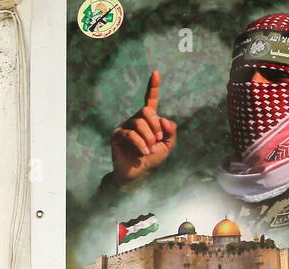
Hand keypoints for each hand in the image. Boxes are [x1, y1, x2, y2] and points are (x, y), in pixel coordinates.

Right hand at [110, 70, 177, 184]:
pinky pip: (130, 134)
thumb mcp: (168, 146)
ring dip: (148, 137)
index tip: (156, 73)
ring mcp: (125, 126)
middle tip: (156, 140)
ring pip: (139, 123)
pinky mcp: (117, 135)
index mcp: (148, 120)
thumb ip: (171, 132)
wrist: (137, 174)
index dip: (153, 87)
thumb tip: (164, 120)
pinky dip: (140, 143)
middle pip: (146, 111)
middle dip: (155, 126)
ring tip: (149, 150)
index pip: (150, 100)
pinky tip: (143, 152)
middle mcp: (136, 120)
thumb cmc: (152, 160)